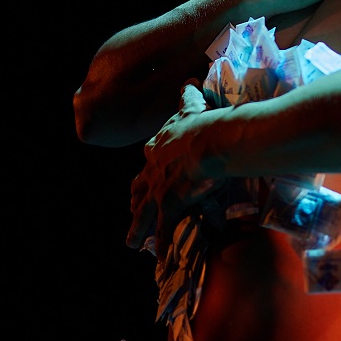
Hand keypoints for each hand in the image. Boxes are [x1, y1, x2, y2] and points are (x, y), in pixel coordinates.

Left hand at [126, 82, 219, 256]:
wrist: (209, 140)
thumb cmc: (203, 122)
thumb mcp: (191, 106)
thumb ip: (188, 96)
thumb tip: (188, 81)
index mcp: (159, 147)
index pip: (150, 161)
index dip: (147, 171)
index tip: (145, 179)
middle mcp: (153, 169)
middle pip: (139, 189)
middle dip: (135, 201)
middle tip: (132, 210)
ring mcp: (159, 188)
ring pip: (143, 213)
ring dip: (136, 230)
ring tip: (131, 244)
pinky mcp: (169, 204)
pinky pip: (164, 230)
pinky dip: (161, 245)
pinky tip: (159, 259)